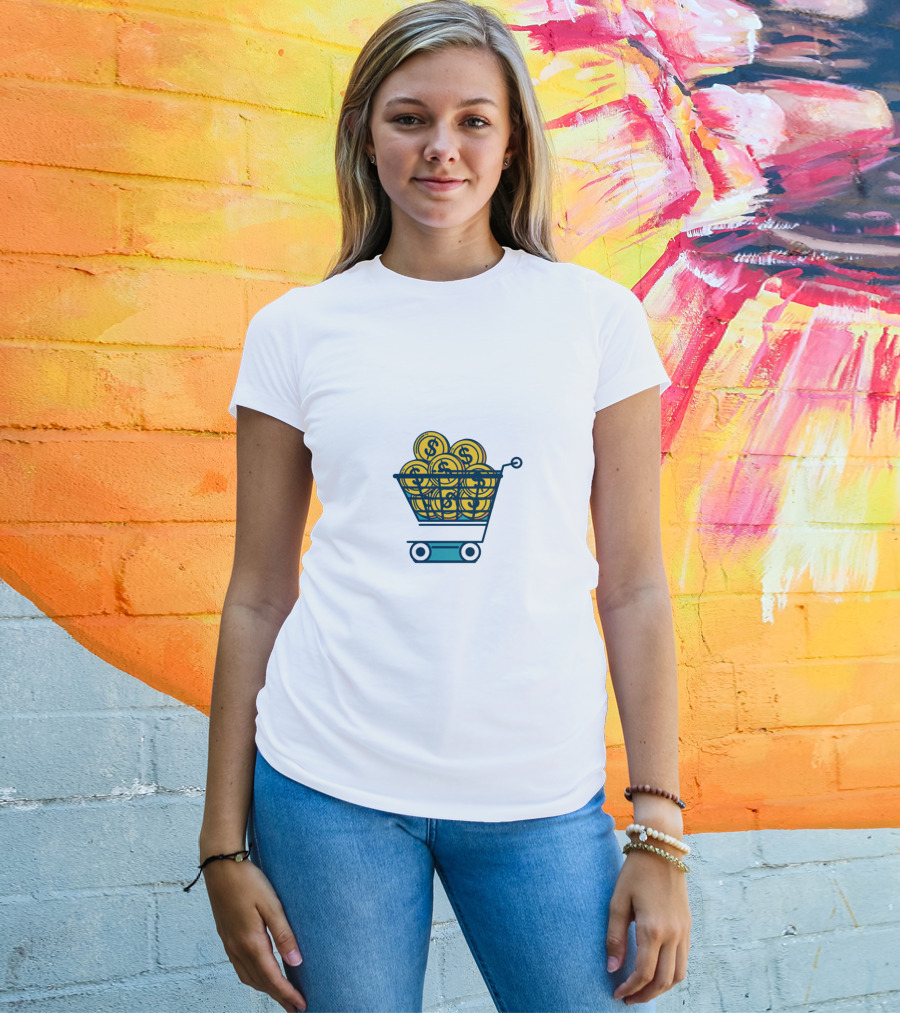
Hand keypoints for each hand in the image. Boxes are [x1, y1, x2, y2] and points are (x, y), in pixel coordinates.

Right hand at [203, 858, 307, 1012]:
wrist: (220, 865)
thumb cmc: (248, 880)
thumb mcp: (271, 904)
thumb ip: (284, 934)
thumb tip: (296, 962)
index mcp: (250, 942)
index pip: (272, 978)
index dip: (287, 994)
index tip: (301, 1005)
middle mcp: (237, 948)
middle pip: (260, 982)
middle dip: (278, 997)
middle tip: (295, 1008)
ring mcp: (229, 943)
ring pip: (248, 977)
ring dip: (265, 989)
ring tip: (281, 994)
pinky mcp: (226, 936)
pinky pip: (240, 967)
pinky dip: (253, 977)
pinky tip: (260, 974)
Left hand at [606, 847, 690, 1004]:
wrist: (662, 849)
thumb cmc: (635, 873)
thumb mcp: (618, 902)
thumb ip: (614, 937)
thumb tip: (612, 969)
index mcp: (652, 929)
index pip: (643, 974)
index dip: (630, 989)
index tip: (617, 993)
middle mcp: (672, 934)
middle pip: (663, 981)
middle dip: (645, 995)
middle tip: (628, 998)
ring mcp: (684, 931)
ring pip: (678, 975)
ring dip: (661, 988)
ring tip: (642, 990)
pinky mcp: (688, 926)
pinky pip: (684, 960)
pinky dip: (671, 974)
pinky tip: (656, 971)